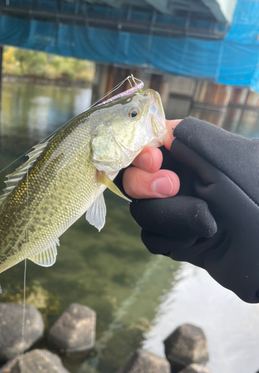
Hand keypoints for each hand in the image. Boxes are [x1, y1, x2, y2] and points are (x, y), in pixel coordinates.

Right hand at [125, 116, 258, 302]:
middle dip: (147, 185)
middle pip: (136, 177)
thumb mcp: (238, 165)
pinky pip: (151, 237)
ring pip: (142, 209)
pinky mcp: (175, 239)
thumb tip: (167, 129)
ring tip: (205, 224)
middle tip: (172, 188)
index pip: (154, 143)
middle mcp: (185, 180)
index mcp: (200, 156)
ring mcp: (178, 211)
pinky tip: (198, 241)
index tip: (154, 160)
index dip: (144, 150)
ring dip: (168, 218)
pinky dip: (170, 240)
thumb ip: (202, 141)